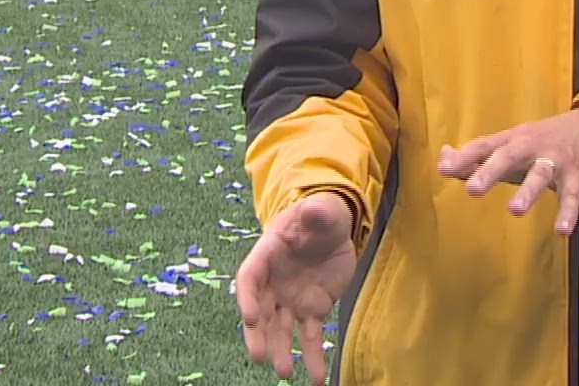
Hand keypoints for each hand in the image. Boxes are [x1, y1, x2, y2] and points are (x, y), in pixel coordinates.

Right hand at [236, 192, 356, 380]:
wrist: (332, 229)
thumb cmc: (320, 215)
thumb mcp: (321, 209)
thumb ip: (317, 212)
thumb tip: (315, 210)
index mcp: (267, 256)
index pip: (249, 279)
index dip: (246, 299)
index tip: (249, 318)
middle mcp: (273, 284)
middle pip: (259, 312)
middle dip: (258, 335)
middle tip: (259, 357)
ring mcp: (291, 300)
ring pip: (281, 330)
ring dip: (282, 352)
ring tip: (287, 373)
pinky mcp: (313, 310)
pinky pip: (311, 337)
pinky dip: (313, 358)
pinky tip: (318, 378)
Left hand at [438, 107, 578, 235]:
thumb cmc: (543, 142)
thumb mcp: (510, 144)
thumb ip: (477, 156)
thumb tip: (443, 157)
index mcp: (511, 140)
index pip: (483, 146)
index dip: (463, 157)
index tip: (444, 169)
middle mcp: (531, 146)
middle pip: (508, 155)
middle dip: (490, 171)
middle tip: (472, 190)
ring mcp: (555, 160)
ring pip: (540, 174)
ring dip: (528, 192)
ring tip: (515, 211)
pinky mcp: (577, 176)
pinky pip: (572, 196)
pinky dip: (568, 213)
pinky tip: (561, 231)